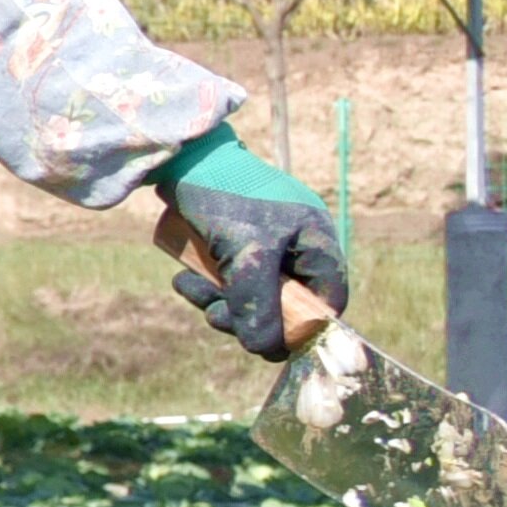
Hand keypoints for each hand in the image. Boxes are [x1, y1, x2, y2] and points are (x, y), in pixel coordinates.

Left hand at [151, 130, 344, 361]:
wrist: (179, 156)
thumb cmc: (223, 196)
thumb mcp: (245, 254)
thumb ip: (258, 303)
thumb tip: (265, 349)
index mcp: (316, 242)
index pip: (328, 300)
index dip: (302, 327)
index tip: (268, 342)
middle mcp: (296, 246)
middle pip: (286, 306)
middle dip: (248, 316)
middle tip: (215, 316)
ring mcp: (265, 246)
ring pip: (251, 298)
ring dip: (220, 303)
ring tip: (189, 288)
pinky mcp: (234, 245)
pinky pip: (228, 282)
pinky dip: (207, 288)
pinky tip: (182, 279)